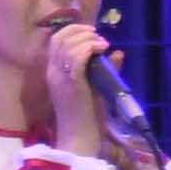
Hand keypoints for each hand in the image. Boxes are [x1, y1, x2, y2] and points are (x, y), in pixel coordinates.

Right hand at [41, 19, 119, 157]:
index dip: (72, 31)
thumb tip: (117, 53)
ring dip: (88, 39)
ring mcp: (60, 78)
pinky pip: (77, 57)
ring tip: (102, 45)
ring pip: (69, 44)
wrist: (80, 138)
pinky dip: (90, 48)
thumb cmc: (87, 117)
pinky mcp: (72, 83)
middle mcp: (53, 72)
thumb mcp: (94, 88)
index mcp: (53, 73)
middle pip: (60, 38)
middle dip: (80, 31)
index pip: (55, 41)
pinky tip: (101, 50)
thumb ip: (102, 69)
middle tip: (98, 36)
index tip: (91, 34)